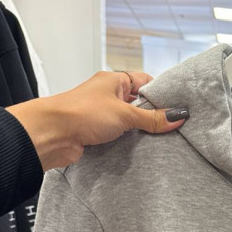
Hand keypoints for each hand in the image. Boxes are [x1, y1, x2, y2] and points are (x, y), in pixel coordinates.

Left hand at [6, 70, 189, 171]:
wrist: (53, 134)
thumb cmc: (84, 113)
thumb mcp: (124, 114)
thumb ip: (152, 118)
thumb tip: (179, 116)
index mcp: (114, 80)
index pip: (144, 81)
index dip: (161, 92)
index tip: (177, 106)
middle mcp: (108, 95)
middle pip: (138, 103)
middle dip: (153, 114)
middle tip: (174, 126)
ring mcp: (102, 114)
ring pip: (129, 121)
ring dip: (141, 131)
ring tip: (162, 140)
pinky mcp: (97, 133)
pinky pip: (119, 136)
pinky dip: (129, 142)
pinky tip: (142, 150)